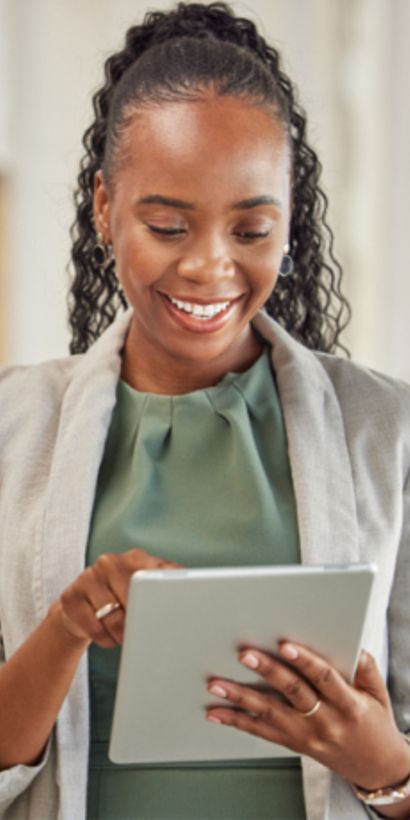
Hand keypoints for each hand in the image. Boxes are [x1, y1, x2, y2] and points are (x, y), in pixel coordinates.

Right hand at [55, 548, 181, 647]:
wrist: (80, 610)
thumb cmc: (122, 602)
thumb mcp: (145, 591)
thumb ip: (167, 588)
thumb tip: (194, 602)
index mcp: (136, 558)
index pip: (157, 575)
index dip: (163, 598)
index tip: (169, 616)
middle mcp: (110, 562)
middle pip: (134, 598)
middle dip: (140, 622)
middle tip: (144, 633)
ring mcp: (88, 576)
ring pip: (113, 617)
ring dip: (122, 635)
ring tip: (124, 637)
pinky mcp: (70, 596)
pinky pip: (92, 627)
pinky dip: (104, 639)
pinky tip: (107, 637)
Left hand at [206, 643, 409, 791]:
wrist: (374, 766)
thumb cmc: (374, 723)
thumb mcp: (378, 693)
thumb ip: (365, 667)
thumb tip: (352, 644)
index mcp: (348, 704)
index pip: (324, 678)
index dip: (305, 661)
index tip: (285, 645)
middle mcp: (324, 721)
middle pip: (293, 693)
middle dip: (267, 672)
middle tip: (245, 655)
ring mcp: (306, 735)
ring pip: (270, 714)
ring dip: (240, 698)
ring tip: (217, 684)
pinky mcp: (293, 743)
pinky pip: (261, 732)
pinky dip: (237, 721)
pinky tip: (217, 712)